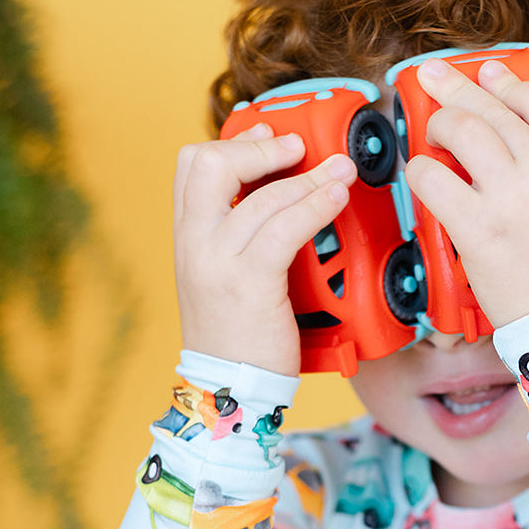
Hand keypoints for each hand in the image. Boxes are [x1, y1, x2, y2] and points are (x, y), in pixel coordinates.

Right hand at [173, 123, 356, 374]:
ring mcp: (218, 262)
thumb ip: (234, 240)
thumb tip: (272, 203)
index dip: (234, 142)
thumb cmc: (236, 340)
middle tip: (299, 149)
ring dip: (309, 177)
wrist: (227, 392)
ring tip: (342, 171)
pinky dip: (316, 206)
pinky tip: (336, 200)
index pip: (191, 166)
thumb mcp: (220, 279)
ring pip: (261, 196)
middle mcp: (195, 244)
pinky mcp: (249, 283)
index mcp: (187, 239)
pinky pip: (284, 229)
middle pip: (210, 164)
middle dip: (260, 147)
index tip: (269, 135)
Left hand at [403, 58, 528, 327]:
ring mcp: (509, 198)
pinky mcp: (476, 228)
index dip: (506, 82)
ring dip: (439, 122)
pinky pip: (432, 179)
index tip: (488, 75)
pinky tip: (422, 172)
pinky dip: (420, 169)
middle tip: (434, 76)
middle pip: (491, 108)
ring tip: (431, 128)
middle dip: (456, 86)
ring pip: (460, 130)